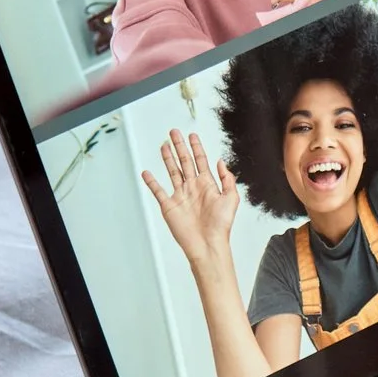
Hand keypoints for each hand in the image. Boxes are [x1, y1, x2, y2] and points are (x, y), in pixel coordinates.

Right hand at [140, 130, 239, 267]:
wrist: (208, 244)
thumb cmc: (221, 225)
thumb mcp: (231, 198)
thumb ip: (227, 179)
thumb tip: (220, 161)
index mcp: (207, 185)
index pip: (200, 161)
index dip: (196, 147)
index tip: (192, 135)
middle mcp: (192, 187)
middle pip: (184, 162)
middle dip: (179, 146)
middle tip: (174, 132)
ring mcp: (180, 196)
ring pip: (172, 171)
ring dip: (167, 158)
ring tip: (164, 144)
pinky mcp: (169, 206)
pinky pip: (158, 191)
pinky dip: (151, 182)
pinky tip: (147, 172)